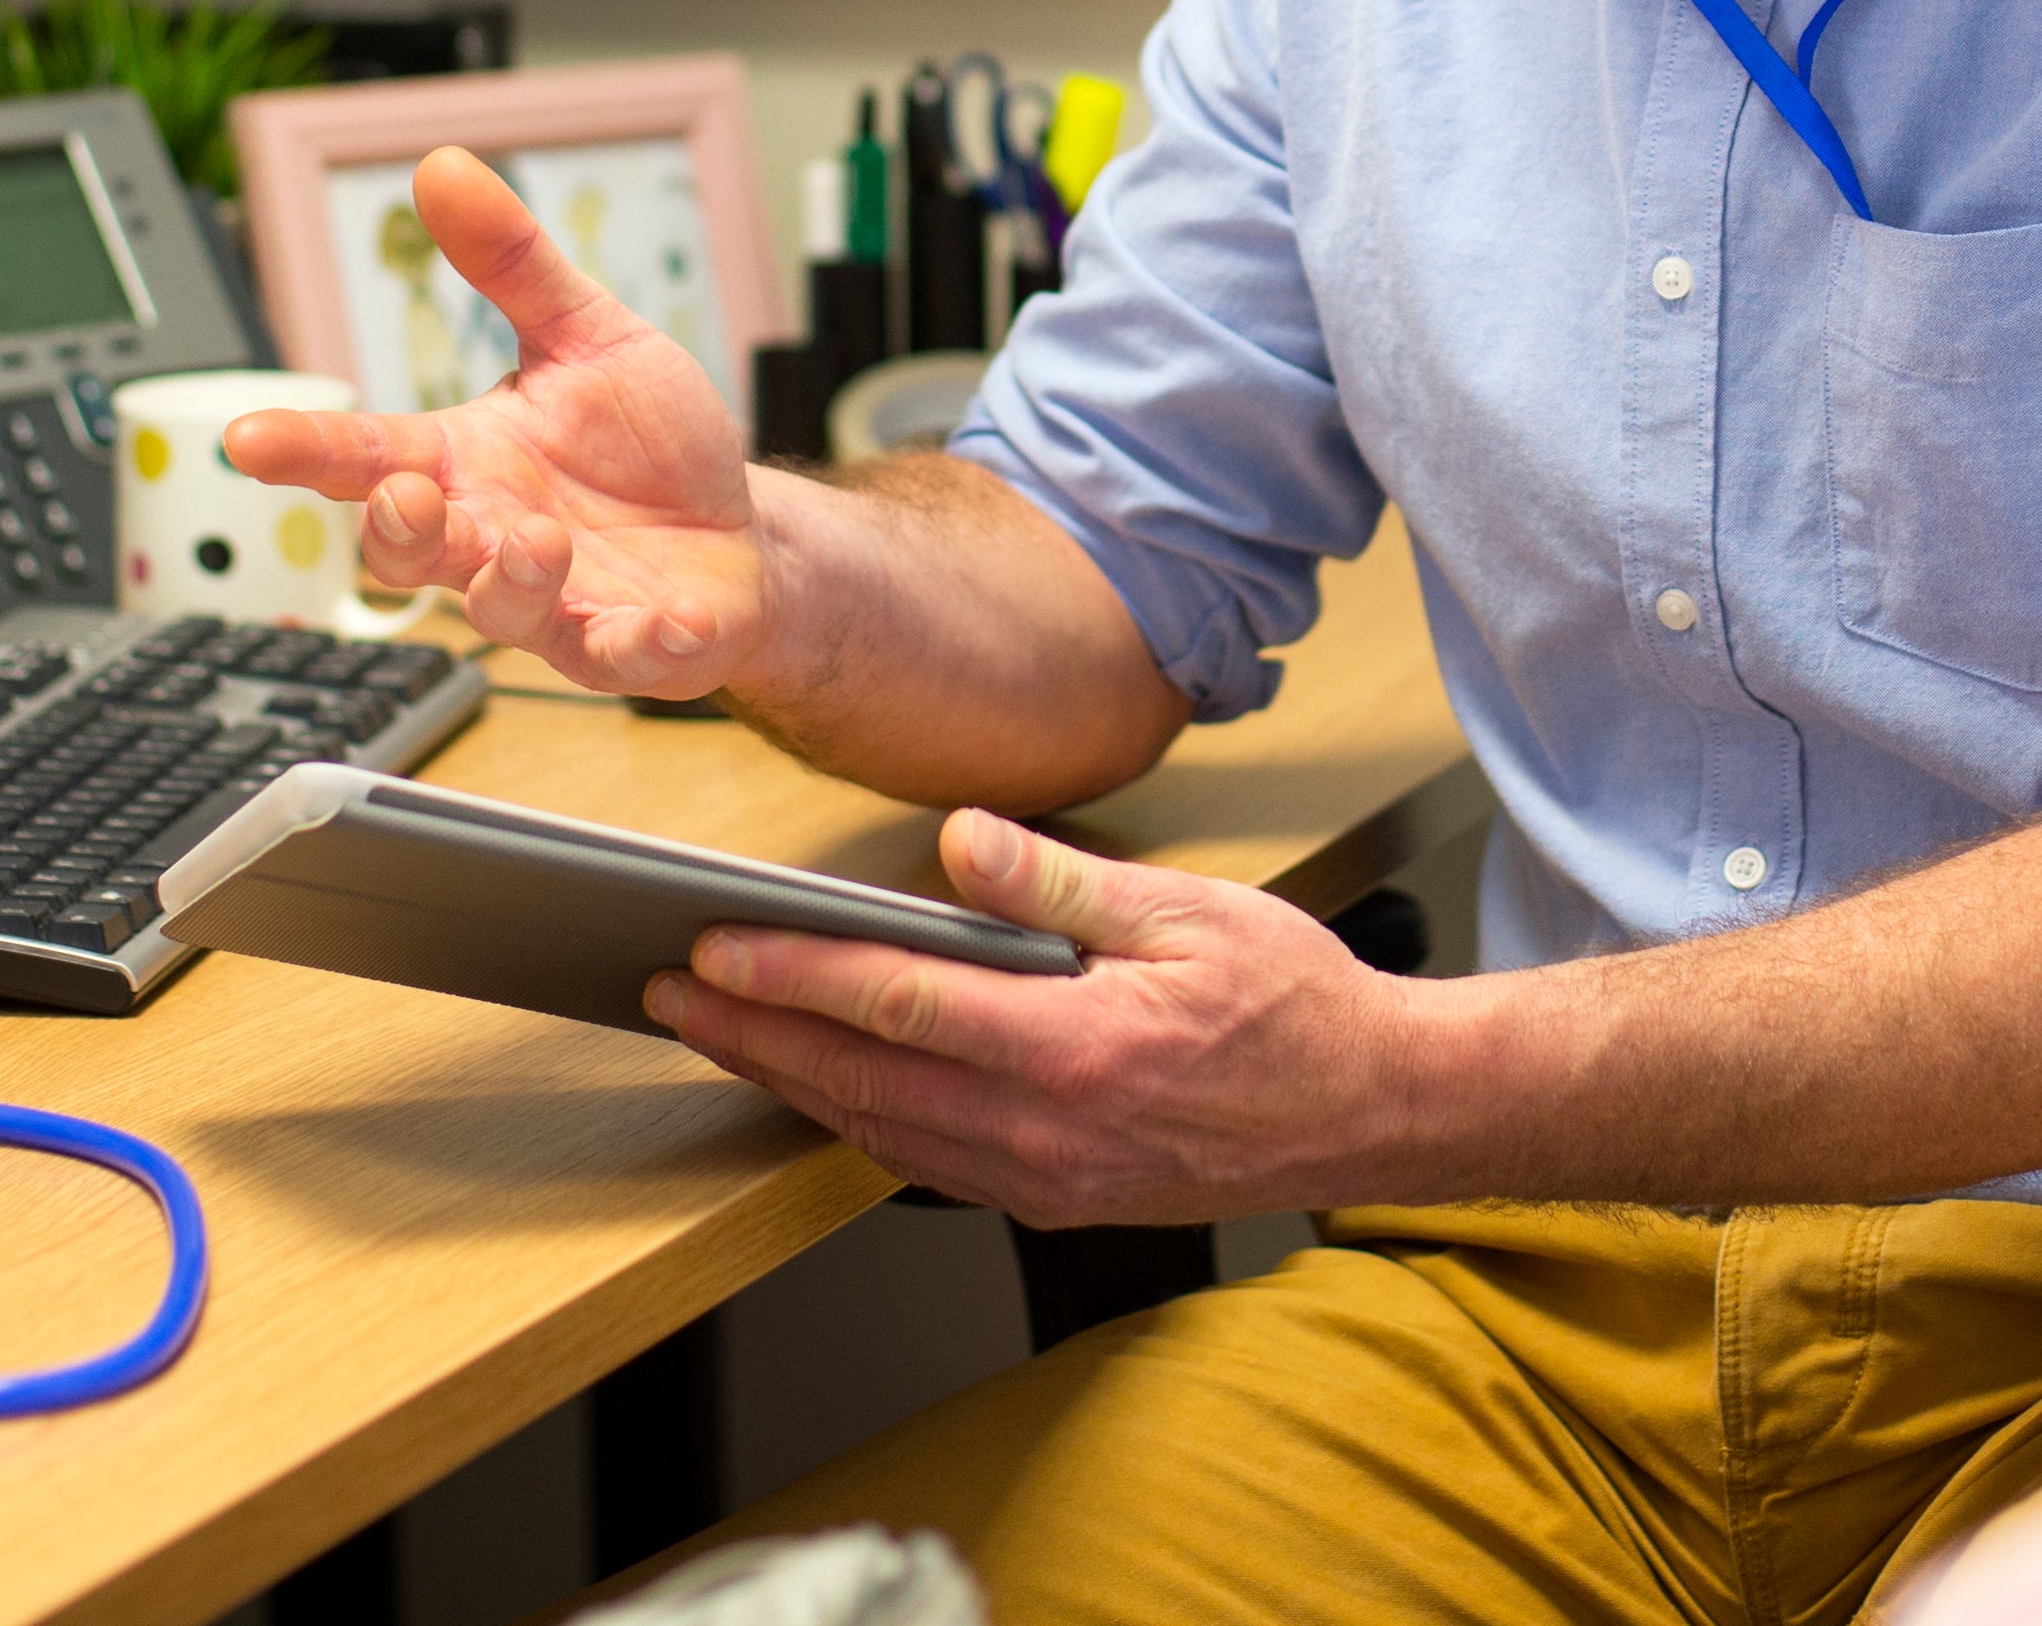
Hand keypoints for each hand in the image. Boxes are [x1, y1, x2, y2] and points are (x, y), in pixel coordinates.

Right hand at [222, 147, 765, 695]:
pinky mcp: (633, 642)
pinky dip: (642, 643)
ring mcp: (558, 602)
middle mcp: (494, 539)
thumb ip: (514, 263)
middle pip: (408, 553)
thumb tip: (443, 167)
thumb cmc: (648, 444)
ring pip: (501, 611)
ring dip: (513, 580)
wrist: (738, 529)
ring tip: (544, 539)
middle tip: (409, 496)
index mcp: (468, 463)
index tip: (248, 438)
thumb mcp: (589, 334)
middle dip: (397, 532)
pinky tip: (666, 621)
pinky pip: (624, 656)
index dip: (306, 450)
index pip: (366, 456)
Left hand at [641, 809, 1428, 1221]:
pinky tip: (821, 1088)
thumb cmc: (1298, 1003)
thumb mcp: (1191, 911)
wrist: (1374, 1112)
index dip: (791, 977)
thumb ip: (1059, 882)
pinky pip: (927, 1166)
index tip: (711, 950)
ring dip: (788, 1084)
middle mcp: (1050, 1129)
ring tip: (718, 1035)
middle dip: (751, 1037)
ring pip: (880, 1134)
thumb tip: (958, 842)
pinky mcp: (1056, 1199)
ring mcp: (1049, 1178)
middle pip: (862, 1081)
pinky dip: (856, 1126)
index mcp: (1080, 1047)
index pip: (897, 1005)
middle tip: (667, 995)